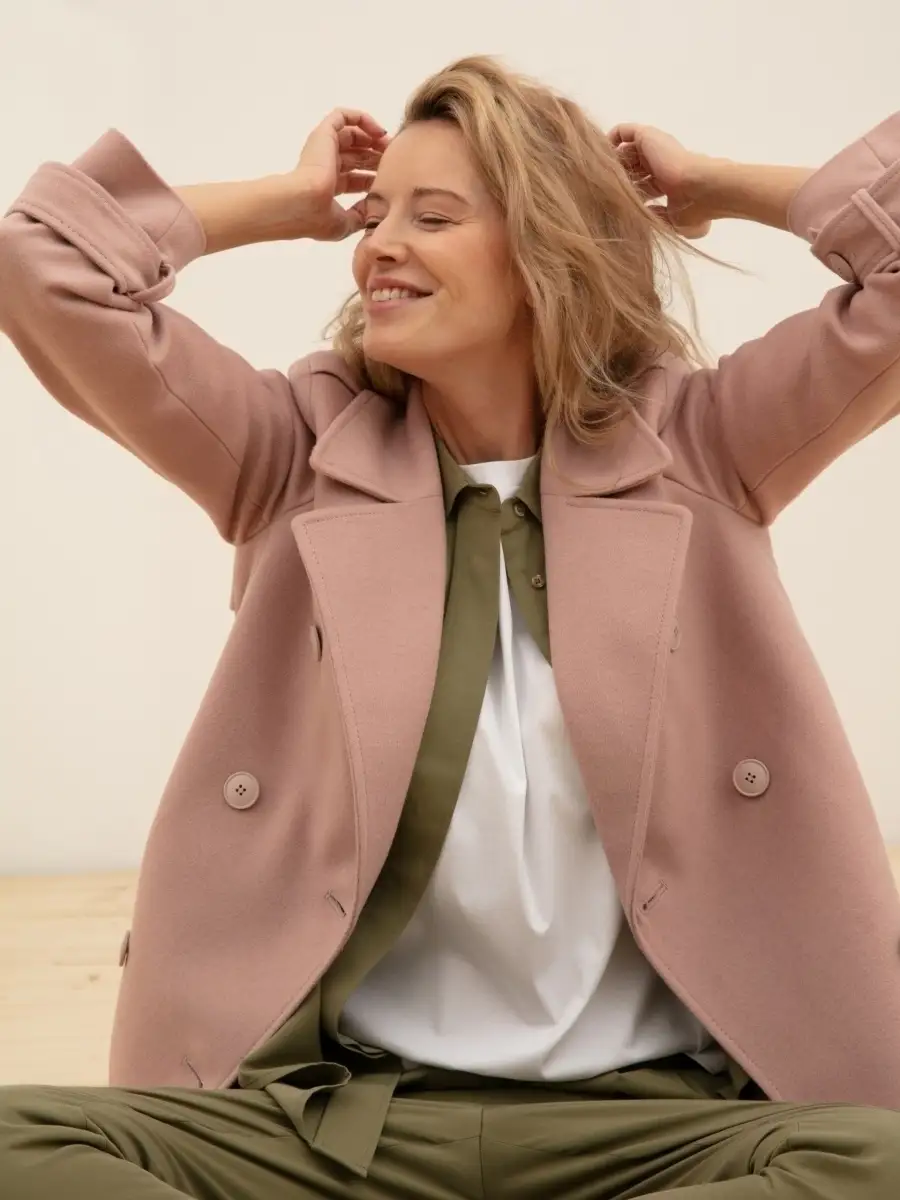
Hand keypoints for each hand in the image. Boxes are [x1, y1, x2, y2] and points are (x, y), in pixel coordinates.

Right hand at [289, 108, 389, 241]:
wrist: (303, 203)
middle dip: (377, 156)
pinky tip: (379, 131)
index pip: (355, 178)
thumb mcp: (344, 224)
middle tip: (396, 160)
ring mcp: (323, 148)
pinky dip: (362, 118)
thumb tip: (374, 213)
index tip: (392, 179)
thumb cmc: (318, 217)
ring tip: (390, 145)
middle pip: (357, 156)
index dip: (374, 176)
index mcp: (328, 186)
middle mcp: (325, 165)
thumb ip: (360, 217)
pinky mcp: (323, 134)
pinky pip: (343, 116)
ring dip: (373, 138)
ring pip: (352, 135)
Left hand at [608, 123, 715, 239]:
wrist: (701, 190)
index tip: (617, 208)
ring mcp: (655, 149)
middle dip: (619, 181)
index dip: (630, 196)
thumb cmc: (693, 209)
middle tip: (603, 195)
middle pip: (633, 169)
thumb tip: (642, 218)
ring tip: (598, 178)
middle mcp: (662, 164)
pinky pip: (624, 132)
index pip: (644, 186)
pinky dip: (611, 139)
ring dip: (613, 164)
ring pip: (626, 152)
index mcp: (669, 183)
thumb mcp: (676, 223)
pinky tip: (601, 155)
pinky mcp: (647, 137)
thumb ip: (658, 219)